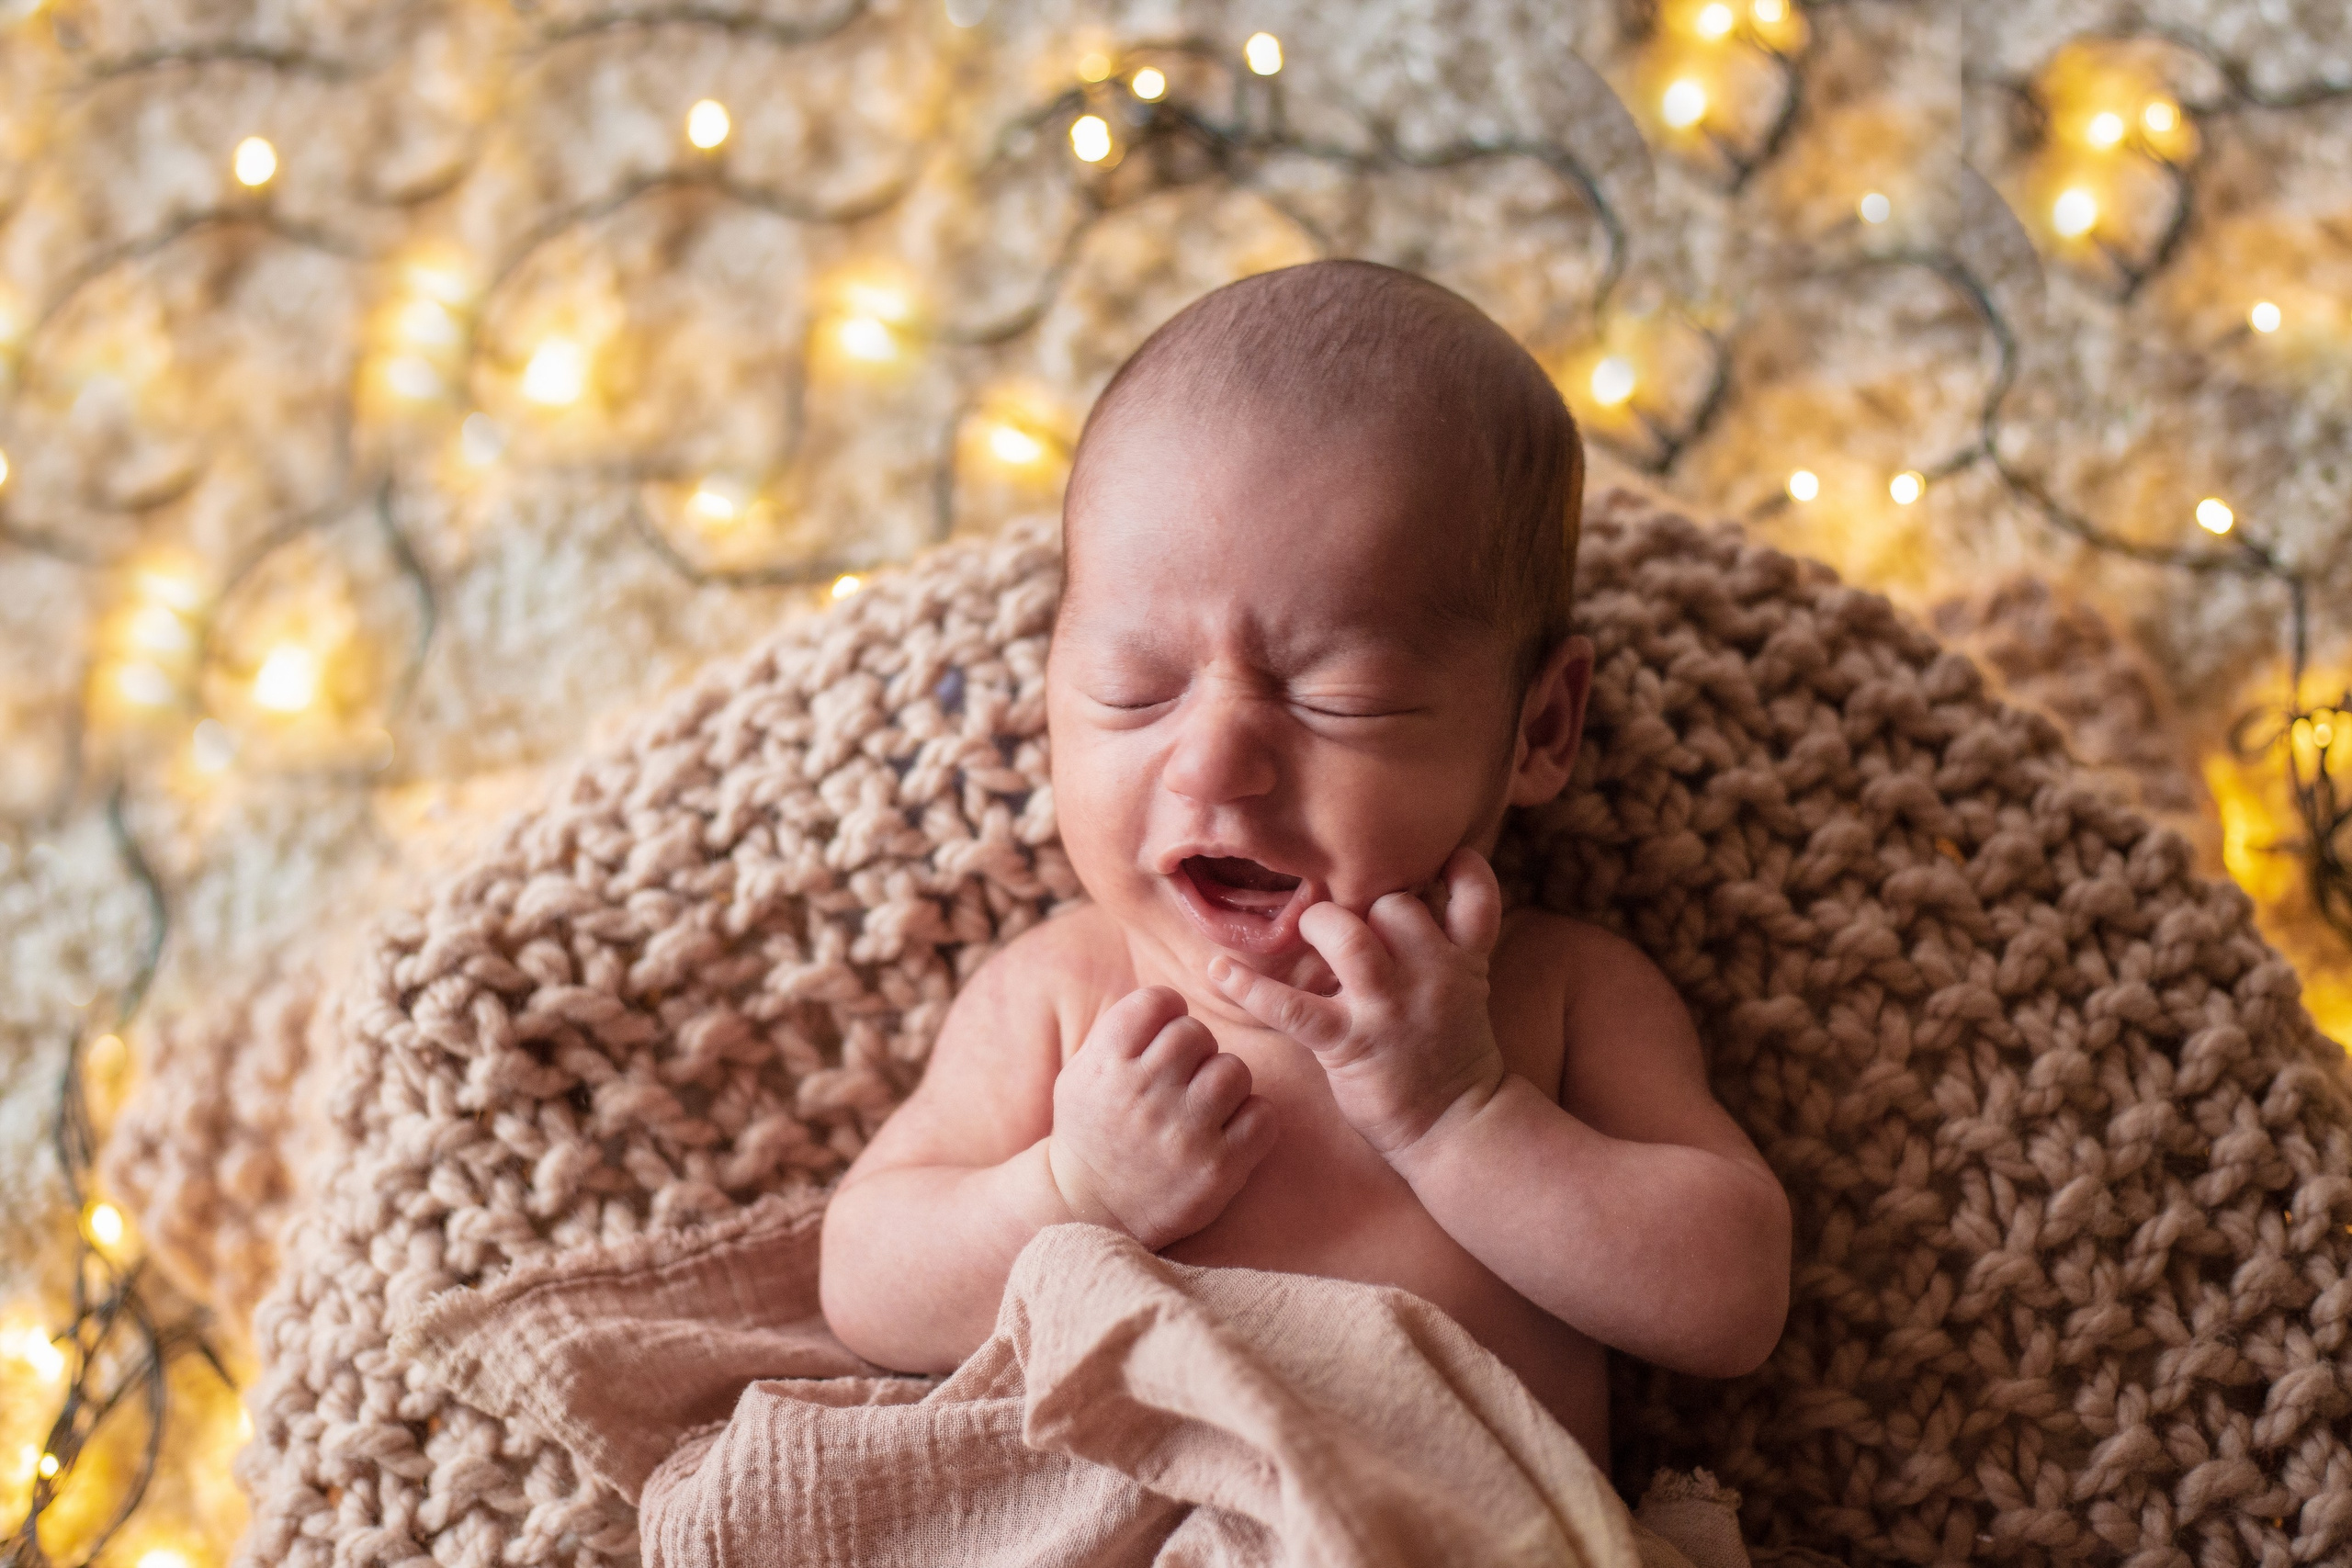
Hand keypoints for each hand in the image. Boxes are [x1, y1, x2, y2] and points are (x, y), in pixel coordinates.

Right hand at [1046, 986, 1277, 1249]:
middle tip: (1182, 1077)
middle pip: (1197, 1034)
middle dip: (1195, 1051)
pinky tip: (1228, 1131)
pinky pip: (1262, 1115)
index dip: (1167, 1013)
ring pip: (1234, 1070)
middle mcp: (1144, 1094)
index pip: (1158, 1002)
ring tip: (1205, 1104)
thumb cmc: (1092, 1129)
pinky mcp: (1218, 1169)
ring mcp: (1183, 1133)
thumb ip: (1123, 1030)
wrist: (1090, 1210)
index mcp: (1107, 1064)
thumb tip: (1175, 1000)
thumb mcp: (1084, 1071)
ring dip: (1225, 1082)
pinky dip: (1251, 1119)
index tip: (1161, 1037)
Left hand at [1208, 846, 1505, 1161]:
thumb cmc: (1452, 1053)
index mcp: (1463, 960)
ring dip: (1319, 924)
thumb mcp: (1467, 989)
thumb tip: (1393, 896)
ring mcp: (1389, 1009)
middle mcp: (1431, 975)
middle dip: (1367, 901)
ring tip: (1308, 930)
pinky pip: (1289, 1007)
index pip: (1475, 892)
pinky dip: (1248, 986)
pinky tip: (1218, 970)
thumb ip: (1440, 942)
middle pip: (1394, 903)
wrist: (1459, 1126)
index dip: (1459, 869)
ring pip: (1350, 938)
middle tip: (1349, 921)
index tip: (1438, 862)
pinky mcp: (1349, 1042)